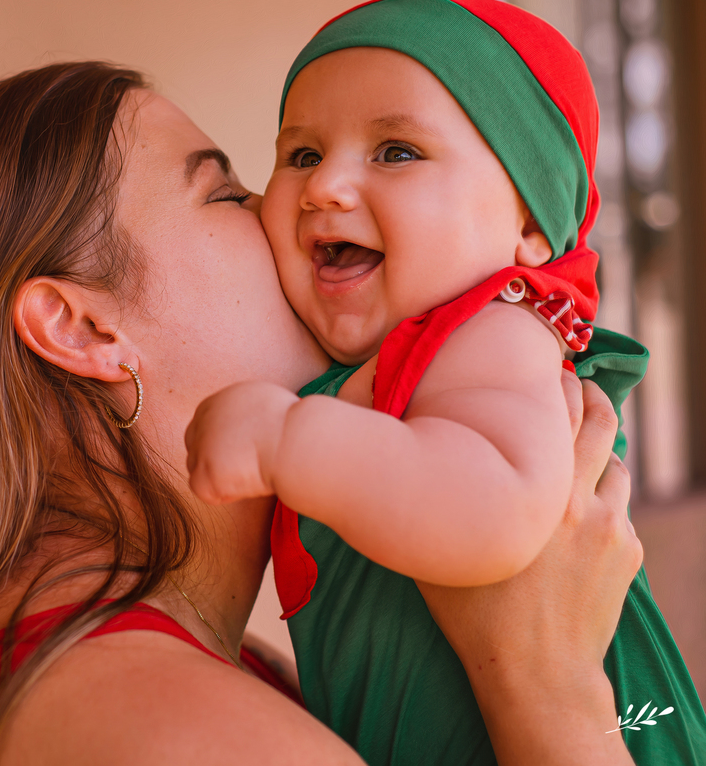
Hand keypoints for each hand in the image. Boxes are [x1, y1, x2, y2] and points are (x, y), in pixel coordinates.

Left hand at [185, 381, 297, 504]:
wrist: (294, 441)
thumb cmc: (291, 424)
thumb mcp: (261, 401)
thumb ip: (243, 413)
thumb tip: (246, 427)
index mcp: (216, 402)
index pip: (207, 428)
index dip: (226, 445)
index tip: (247, 451)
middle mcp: (202, 420)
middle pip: (197, 448)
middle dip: (217, 460)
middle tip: (248, 465)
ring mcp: (200, 447)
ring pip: (200, 470)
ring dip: (223, 477)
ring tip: (253, 473)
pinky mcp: (203, 473)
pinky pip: (205, 491)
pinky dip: (225, 493)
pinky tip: (247, 484)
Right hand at [417, 373, 640, 764]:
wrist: (536, 671)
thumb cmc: (474, 611)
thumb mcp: (445, 546)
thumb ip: (445, 495)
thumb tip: (413, 455)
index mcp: (532, 490)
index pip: (558, 412)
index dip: (556, 384)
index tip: (546, 371)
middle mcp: (578, 500)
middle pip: (602, 423)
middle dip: (589, 398)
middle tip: (572, 385)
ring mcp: (612, 526)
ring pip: (617, 465)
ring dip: (600, 450)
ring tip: (579, 445)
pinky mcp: (629, 552)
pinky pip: (620, 508)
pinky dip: (603, 497)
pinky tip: (579, 508)